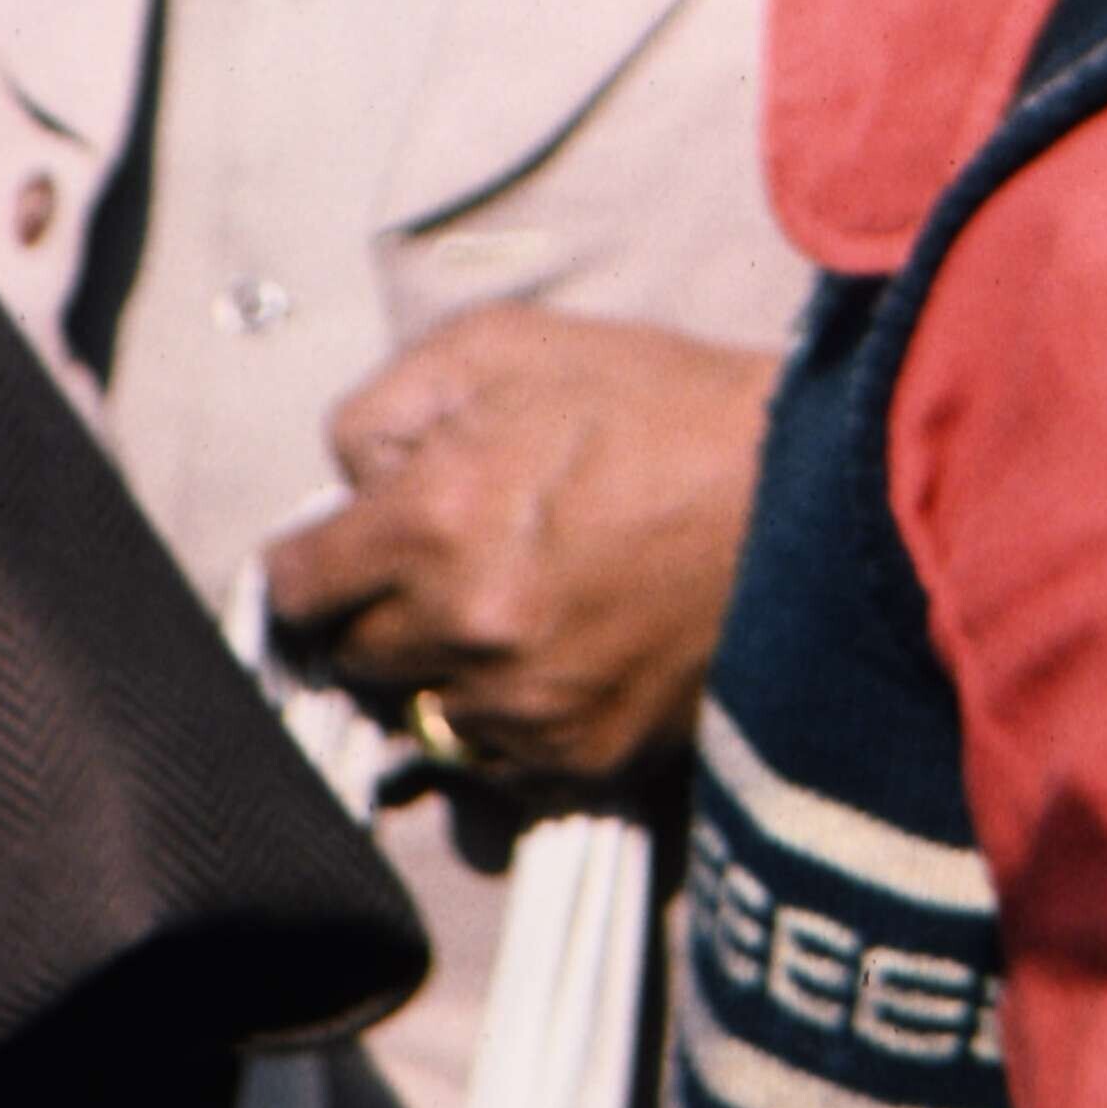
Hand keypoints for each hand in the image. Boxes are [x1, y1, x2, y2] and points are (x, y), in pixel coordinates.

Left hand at [264, 306, 775, 782]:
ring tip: (511, 616)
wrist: (809, 488)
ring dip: (445, 674)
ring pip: (423, 716)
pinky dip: (511, 722)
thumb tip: (347, 483)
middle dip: (379, 614)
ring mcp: (523, 705)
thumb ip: (391, 404)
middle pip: (353, 660)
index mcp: (433, 517)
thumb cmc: (663, 404)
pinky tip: (560, 660)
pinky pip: (499, 763)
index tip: (336, 559)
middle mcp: (464, 626)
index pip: (297, 586)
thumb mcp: (511, 344)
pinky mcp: (583, 759)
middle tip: (435, 575)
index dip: (313, 565)